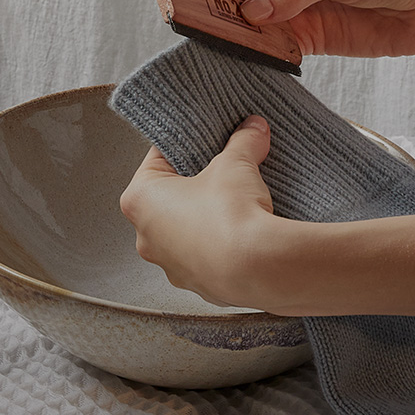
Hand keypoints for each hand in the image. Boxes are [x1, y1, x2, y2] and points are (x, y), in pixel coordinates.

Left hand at [120, 112, 414, 321]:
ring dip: (222, 214)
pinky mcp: (214, 291)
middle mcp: (152, 239)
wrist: (271, 269)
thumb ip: (247, 139)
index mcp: (143, 201)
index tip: (214, 128)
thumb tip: (257, 122)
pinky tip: (268, 231)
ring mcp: (180, 272)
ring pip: (195, 231)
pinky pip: (221, 256)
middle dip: (203, 179)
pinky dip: (239, 242)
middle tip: (238, 163)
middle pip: (172, 197)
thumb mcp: (244, 160)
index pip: (157, 158)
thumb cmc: (244, 209)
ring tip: (259, 198)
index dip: (189, 140)